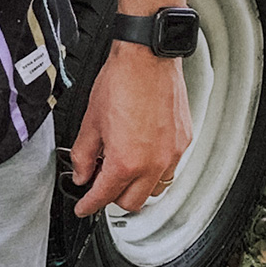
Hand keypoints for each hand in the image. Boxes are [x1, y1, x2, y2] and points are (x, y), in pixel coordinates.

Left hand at [68, 46, 193, 216]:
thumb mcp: (90, 122)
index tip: (84, 208)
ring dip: (137, 187)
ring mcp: (172, 154)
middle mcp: (153, 163)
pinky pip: (169, 169)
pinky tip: (142, 153)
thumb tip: (82, 173)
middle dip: (113, 198)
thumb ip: (84, 155)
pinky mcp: (183, 142)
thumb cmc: (121, 82)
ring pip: (155, 189)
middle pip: (132, 203)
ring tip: (123, 169)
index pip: (104, 197)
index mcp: (126, 161)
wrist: (148, 58)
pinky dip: (154, 169)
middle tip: (100, 184)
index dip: (88, 206)